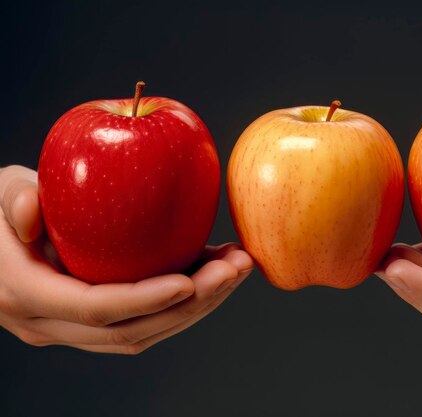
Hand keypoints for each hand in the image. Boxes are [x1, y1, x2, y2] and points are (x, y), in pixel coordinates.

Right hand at [0, 165, 253, 353]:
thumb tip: (32, 212)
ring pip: (146, 333)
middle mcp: (51, 325)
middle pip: (132, 331)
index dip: (147, 298)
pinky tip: (213, 270)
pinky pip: (145, 322)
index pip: (97, 308)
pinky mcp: (96, 323)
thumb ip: (13, 196)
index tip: (192, 279)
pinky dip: (184, 302)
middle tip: (235, 269)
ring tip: (237, 268)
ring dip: (199, 305)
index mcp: (28, 296)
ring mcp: (74, 330)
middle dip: (192, 304)